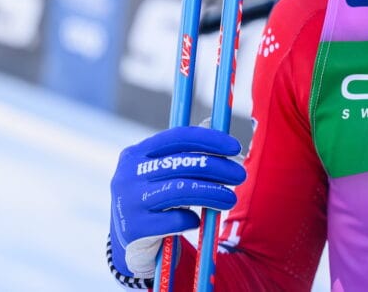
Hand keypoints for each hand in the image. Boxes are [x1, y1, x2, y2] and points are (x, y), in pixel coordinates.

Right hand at [109, 126, 245, 278]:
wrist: (129, 244)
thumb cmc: (154, 201)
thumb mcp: (162, 173)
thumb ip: (183, 152)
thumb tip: (214, 123)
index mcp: (135, 154)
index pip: (178, 137)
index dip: (210, 139)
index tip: (234, 147)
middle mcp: (127, 174)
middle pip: (183, 163)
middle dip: (218, 168)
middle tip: (239, 175)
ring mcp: (128, 201)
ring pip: (180, 190)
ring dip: (213, 193)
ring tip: (230, 199)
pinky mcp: (135, 229)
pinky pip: (175, 220)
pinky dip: (191, 219)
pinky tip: (196, 220)